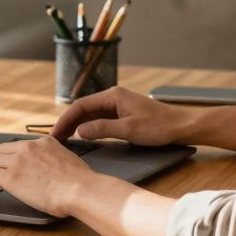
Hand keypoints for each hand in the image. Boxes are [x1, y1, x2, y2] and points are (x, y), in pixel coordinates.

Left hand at [0, 136, 96, 217]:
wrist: (81, 190)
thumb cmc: (82, 184)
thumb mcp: (70, 162)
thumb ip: (57, 162)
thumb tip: (54, 173)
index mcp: (43, 142)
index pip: (15, 146)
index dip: (4, 157)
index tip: (2, 167)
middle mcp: (28, 147)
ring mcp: (18, 160)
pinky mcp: (11, 176)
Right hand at [50, 86, 187, 145]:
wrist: (181, 126)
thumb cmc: (159, 126)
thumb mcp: (129, 129)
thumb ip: (103, 129)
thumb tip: (80, 130)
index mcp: (113, 96)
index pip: (80, 105)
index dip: (65, 119)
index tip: (55, 133)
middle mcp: (113, 97)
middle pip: (83, 108)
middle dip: (67, 123)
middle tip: (54, 139)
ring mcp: (117, 105)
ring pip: (90, 114)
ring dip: (76, 125)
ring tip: (63, 140)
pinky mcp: (122, 114)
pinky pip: (99, 119)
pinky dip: (87, 127)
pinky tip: (81, 137)